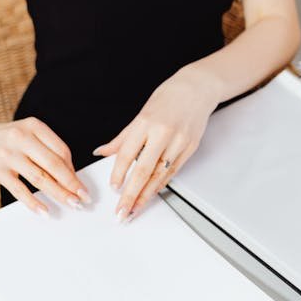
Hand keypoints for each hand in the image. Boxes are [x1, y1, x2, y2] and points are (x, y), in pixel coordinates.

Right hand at [0, 116, 89, 213]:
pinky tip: (45, 211)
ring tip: (71, 204)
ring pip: (40, 178)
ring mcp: (8, 154)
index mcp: (34, 126)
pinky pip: (19, 190)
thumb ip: (46, 150)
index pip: (61, 150)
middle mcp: (22, 138)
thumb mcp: (27, 134)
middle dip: (72, 184)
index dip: (73, 170)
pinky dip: (34, 203)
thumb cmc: (7, 139)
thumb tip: (70, 176)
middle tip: (83, 198)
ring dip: (59, 193)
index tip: (81, 185)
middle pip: (54, 165)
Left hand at [93, 66, 218, 219]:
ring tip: (135, 209)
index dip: (119, 173)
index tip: (113, 188)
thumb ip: (122, 138)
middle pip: (143, 170)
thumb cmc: (168, 98)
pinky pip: (173, 172)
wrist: (197, 87)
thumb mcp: (141, 114)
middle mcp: (163, 133)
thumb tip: (102, 151)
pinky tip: (152, 195)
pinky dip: (161, 185)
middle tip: (122, 212)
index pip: (127, 153)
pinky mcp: (190, 148)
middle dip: (131, 195)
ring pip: (160, 176)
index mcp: (146, 122)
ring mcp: (179, 142)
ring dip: (146, 196)